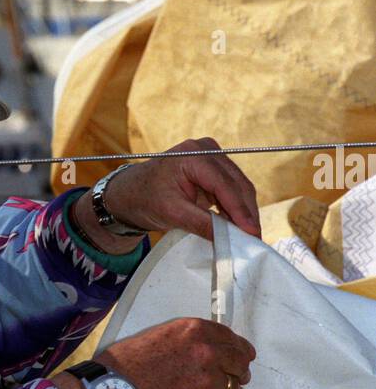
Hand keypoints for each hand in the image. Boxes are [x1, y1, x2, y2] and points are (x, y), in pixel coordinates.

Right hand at [100, 317, 255, 388]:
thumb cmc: (126, 364)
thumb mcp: (159, 336)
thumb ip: (187, 341)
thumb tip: (205, 351)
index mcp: (196, 331)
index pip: (232, 339)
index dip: (239, 350)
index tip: (242, 357)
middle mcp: (208, 353)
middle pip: (240, 364)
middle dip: (239, 373)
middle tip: (236, 380)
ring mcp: (209, 382)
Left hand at [103, 138, 261, 241]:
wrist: (133, 191)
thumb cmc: (146, 198)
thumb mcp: (171, 213)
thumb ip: (201, 223)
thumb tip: (229, 238)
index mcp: (192, 155)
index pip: (224, 184)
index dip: (240, 210)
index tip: (252, 232)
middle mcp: (207, 149)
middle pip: (237, 183)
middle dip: (246, 212)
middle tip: (255, 239)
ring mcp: (213, 155)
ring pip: (239, 186)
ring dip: (244, 211)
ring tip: (250, 236)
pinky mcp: (215, 166)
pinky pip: (232, 188)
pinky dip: (236, 207)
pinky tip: (240, 226)